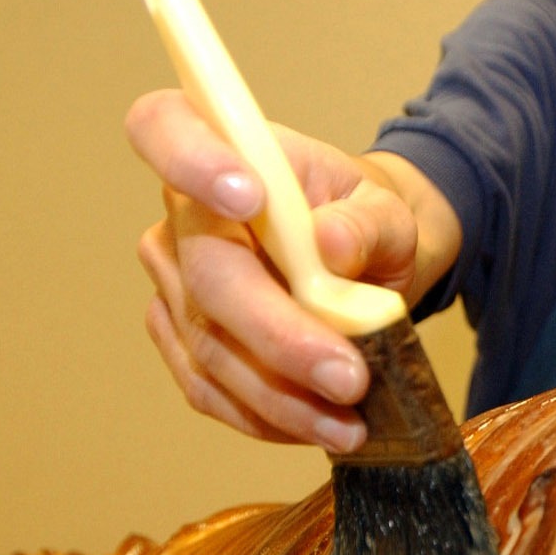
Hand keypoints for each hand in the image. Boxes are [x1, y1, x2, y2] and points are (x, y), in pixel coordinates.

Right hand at [124, 89, 425, 450]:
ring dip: (282, 397)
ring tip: (351, 422)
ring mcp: (174, 282)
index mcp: (226, 151)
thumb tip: (331, 244)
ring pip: (210, 348)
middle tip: (350, 378)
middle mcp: (182, 215)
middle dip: (279, 338)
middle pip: (206, 277)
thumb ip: (368, 222)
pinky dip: (266, 416)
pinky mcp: (182, 341)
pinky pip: (209, 389)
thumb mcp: (390, 212)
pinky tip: (319, 425)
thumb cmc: (366, 221)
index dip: (191, 161)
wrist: (365, 265)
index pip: (164, 129)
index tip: (247, 196)